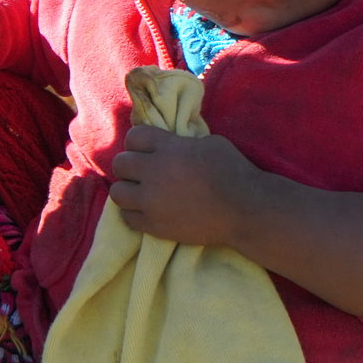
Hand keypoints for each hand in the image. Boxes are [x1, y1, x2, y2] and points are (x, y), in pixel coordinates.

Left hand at [107, 126, 262, 249]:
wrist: (244, 210)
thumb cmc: (233, 171)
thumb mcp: (208, 143)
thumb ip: (181, 142)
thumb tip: (168, 144)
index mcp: (168, 148)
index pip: (134, 136)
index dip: (139, 143)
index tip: (147, 150)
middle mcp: (154, 172)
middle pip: (120, 164)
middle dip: (130, 166)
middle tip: (142, 173)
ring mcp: (151, 201)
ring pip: (117, 192)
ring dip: (128, 191)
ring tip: (141, 194)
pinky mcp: (154, 225)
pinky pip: (127, 218)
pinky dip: (135, 214)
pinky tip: (147, 212)